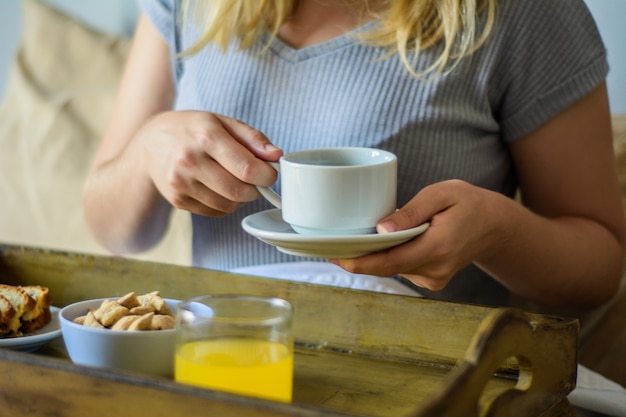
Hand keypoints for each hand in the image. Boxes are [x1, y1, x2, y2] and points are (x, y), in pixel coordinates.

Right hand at [137, 111, 282, 216]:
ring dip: (241, 198)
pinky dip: (225, 204)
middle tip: (256, 180)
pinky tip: (219, 188)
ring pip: (228, 205)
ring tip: (236, 180)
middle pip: (239, 191)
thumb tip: (277, 156)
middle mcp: (190, 160)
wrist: (149, 143)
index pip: (247, 169)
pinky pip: (215, 211)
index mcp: (206, 136)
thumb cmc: (192, 129)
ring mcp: (181, 183)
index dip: (267, 176)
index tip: (271, 174)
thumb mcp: (222, 122)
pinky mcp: (178, 200)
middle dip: (256, 189)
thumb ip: (253, 138)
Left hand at [331, 180, 507, 289]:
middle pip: (386, 267)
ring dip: (374, 256)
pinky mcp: (431, 280)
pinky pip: (402, 268)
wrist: (494, 226)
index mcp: (439, 247)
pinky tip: (387, 243)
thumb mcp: (442, 194)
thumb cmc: (468, 203)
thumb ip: (412, 212)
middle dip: (358, 258)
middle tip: (330, 247)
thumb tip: (381, 230)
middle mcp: (436, 269)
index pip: (391, 261)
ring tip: (360, 238)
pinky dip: (389, 257)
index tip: (336, 257)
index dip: (361, 262)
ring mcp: (434, 279)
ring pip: (393, 268)